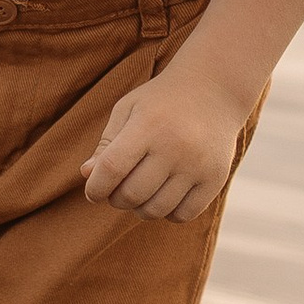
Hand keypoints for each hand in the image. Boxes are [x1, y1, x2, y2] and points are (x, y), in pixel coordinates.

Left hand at [82, 58, 243, 221]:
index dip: (96, 187)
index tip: (93, 190)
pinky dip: (167, 212)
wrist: (214, 88)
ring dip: (140, 208)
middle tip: (118, 188)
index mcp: (148, 125)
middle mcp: (175, 147)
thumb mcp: (128, 109)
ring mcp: (198, 165)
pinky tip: (164, 194)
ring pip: (156, 209)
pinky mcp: (216, 178)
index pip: (111, 169)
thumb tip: (87, 175)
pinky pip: (183, 215)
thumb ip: (106, 143)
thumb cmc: (161, 101)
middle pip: (132, 194)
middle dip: (116, 198)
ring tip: (140, 191)